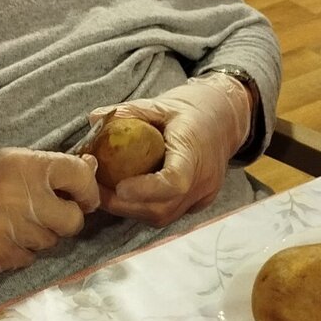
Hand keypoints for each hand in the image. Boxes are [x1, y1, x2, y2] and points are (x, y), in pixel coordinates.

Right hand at [0, 149, 100, 281]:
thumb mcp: (3, 163)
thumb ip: (46, 170)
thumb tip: (93, 168)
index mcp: (24, 165)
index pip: (79, 177)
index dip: (87, 190)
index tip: (81, 197)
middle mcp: (20, 195)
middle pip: (72, 220)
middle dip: (62, 221)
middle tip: (39, 216)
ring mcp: (8, 228)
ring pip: (50, 243)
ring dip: (36, 238)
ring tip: (6, 224)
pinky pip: (27, 260)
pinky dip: (17, 254)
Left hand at [89, 76, 252, 226]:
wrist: (226, 120)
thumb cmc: (192, 109)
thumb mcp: (160, 104)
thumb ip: (129, 112)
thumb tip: (93, 118)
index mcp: (196, 150)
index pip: (175, 181)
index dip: (146, 190)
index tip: (119, 188)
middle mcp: (204, 180)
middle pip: (163, 208)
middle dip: (125, 205)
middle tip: (95, 190)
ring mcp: (203, 195)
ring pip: (164, 216)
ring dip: (131, 210)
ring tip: (106, 194)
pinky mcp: (198, 203)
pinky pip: (169, 214)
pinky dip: (144, 208)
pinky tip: (126, 196)